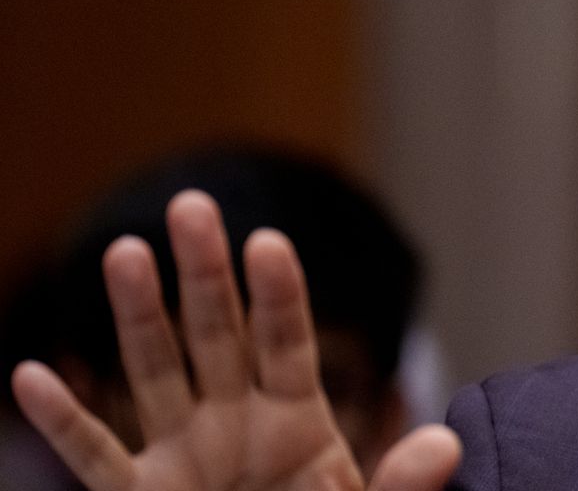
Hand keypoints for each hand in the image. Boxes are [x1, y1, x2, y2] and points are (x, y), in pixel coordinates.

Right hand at [10, 190, 461, 490]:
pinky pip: (97, 457)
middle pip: (219, 336)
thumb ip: (400, 485)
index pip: (288, 345)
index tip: (269, 241)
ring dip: (139, 317)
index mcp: (299, 424)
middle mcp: (236, 426)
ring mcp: (185, 458)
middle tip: (192, 203)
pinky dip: (63, 421)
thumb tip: (446, 445)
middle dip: (206, 273)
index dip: (280, 296)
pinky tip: (28, 375)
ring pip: (156, 374)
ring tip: (126, 250)